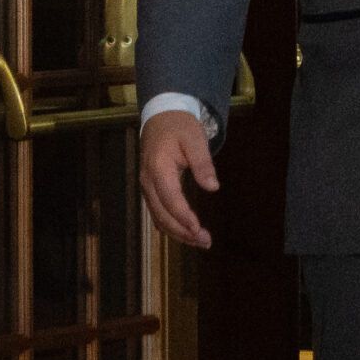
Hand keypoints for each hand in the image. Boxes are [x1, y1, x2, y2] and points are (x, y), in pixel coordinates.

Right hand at [140, 109, 218, 249]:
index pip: (169, 198)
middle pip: (162, 214)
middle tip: (205, 242)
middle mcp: (148, 181)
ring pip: (158, 217)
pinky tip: (186, 233)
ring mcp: (147, 187)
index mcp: (158, 168)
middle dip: (182, 231)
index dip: (183, 216)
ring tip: (200, 242)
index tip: (198, 229)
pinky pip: (158, 213)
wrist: (161, 117)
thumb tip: (213, 187)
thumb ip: (203, 163)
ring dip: (178, 232)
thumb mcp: (195, 139)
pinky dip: (171, 226)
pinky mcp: (151, 190)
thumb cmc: (180, 127)